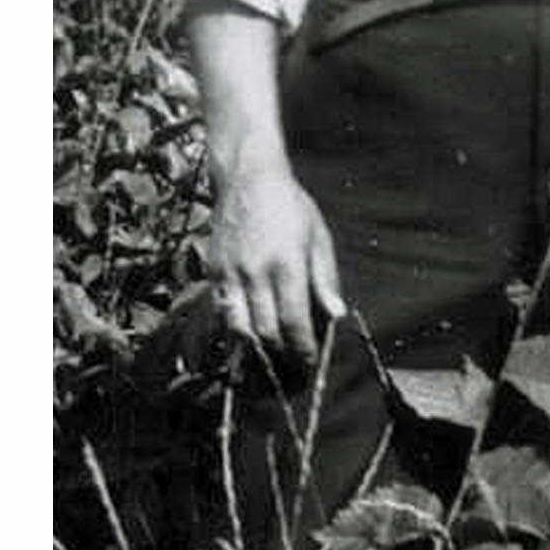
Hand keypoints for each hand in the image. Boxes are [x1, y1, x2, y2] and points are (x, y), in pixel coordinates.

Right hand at [209, 162, 345, 365]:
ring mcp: (230, 273)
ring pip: (238, 328)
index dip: (302, 349)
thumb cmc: (290, 206)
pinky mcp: (214, 272)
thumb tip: (336, 315)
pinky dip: (233, 331)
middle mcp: (255, 272)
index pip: (293, 320)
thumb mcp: (318, 236)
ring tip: (268, 364)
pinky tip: (246, 341)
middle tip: (292, 371)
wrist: (247, 178)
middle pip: (265, 331)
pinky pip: (221, 312)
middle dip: (280, 357)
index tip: (310, 364)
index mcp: (286, 263)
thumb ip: (325, 278)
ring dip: (254, 352)